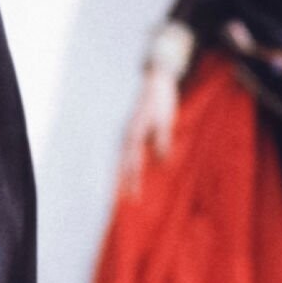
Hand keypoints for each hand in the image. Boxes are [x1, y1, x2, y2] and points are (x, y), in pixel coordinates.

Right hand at [120, 66, 179, 196]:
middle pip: (121, 165)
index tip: (132, 199)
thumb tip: (162, 164)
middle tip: (116, 203)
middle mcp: (125, 135)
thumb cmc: (161, 100)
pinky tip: (122, 171)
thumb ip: (161, 142)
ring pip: (119, 158)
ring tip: (116, 192)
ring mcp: (124, 131)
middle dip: (119, 184)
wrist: (154, 79)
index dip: (132, 183)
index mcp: (134, 134)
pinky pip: (123, 150)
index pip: (132, 165)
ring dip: (117, 175)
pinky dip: (121, 163)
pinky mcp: (128, 129)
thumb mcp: (165, 122)